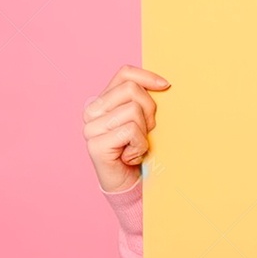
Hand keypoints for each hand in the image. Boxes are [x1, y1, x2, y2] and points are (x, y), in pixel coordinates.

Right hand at [82, 64, 170, 192]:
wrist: (130, 184)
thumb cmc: (138, 149)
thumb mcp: (143, 119)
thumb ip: (143, 99)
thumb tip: (163, 83)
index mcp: (102, 100)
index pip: (125, 73)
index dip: (147, 76)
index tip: (166, 85)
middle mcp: (91, 111)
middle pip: (132, 89)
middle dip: (149, 109)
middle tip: (146, 130)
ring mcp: (90, 128)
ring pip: (133, 110)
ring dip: (144, 132)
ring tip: (136, 145)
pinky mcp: (95, 144)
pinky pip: (131, 131)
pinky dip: (140, 145)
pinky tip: (131, 156)